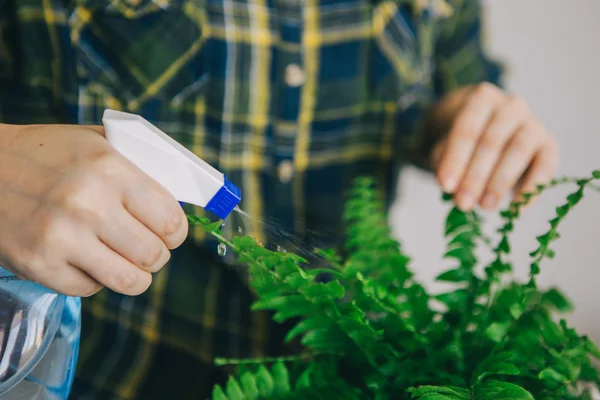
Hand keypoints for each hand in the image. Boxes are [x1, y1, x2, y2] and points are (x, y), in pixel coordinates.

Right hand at [0, 124, 187, 295]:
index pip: (170, 220)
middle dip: (157, 255)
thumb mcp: (96, 141)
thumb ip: (140, 166)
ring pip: (128, 281)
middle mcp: (87, 204)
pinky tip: (88, 261)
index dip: (177, 232)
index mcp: (109, 168)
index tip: (171, 234)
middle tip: (149, 249)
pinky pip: (89, 289)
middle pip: (154, 255)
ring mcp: (61, 238)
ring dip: (135, 276)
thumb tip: (181, 197)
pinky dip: (95, 280)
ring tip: (128, 263)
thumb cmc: (47, 154)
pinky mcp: (38, 265)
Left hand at [429, 83, 558, 210]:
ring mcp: (533, 123)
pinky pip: (545, 165)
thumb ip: (445, 162)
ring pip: (519, 150)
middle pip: (492, 140)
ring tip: (485, 206)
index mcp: (481, 98)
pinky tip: (515, 206)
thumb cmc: (463, 141)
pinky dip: (531, 187)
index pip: (467, 128)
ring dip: (500, 182)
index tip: (445, 186)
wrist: (489, 132)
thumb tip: (452, 188)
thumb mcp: (446, 145)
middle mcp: (510, 106)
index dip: (456, 159)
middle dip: (476, 176)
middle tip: (463, 203)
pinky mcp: (549, 145)